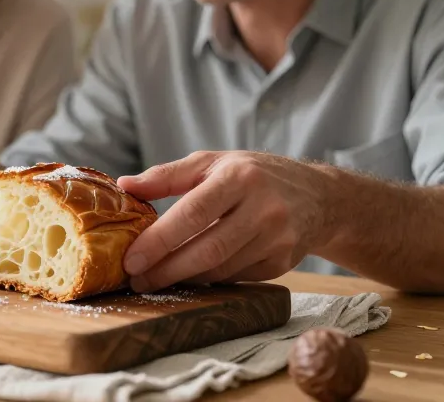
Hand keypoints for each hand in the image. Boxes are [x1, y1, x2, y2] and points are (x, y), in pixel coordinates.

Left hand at [116, 151, 337, 292]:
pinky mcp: (284, 262)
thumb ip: (167, 175)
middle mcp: (264, 208)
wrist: (319, 196)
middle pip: (207, 249)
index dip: (159, 240)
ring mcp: (278, 238)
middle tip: (136, 280)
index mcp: (240, 177)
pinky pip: (236, 278)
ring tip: (155, 279)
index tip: (131, 259)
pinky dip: (209, 280)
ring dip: (184, 278)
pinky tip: (189, 277)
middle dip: (166, 270)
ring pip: (221, 269)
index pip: (193, 213)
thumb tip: (124, 186)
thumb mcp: (212, 163)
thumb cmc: (253, 175)